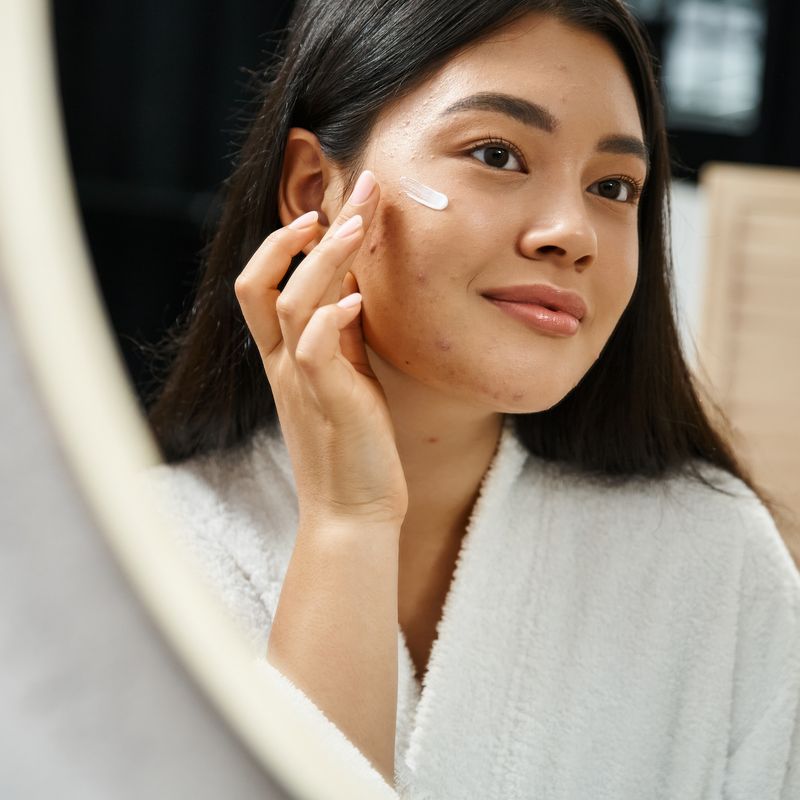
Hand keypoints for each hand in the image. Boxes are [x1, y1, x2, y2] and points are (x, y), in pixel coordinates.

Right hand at [234, 170, 408, 525]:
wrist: (353, 512)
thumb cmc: (353, 444)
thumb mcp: (344, 378)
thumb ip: (340, 336)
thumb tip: (352, 288)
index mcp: (284, 358)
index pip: (261, 287)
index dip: (281, 244)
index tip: (323, 213)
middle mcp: (283, 366)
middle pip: (264, 284)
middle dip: (299, 232)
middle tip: (349, 192)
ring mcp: (301, 384)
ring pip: (291, 306)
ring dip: (324, 260)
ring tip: (356, 225)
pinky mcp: (329, 404)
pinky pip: (316, 351)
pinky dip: (334, 317)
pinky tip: (361, 298)